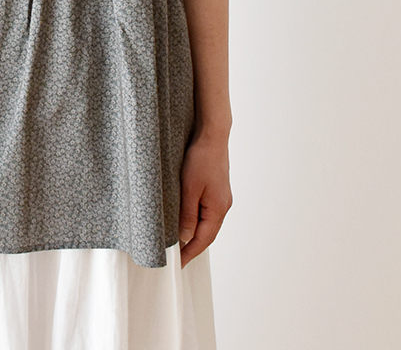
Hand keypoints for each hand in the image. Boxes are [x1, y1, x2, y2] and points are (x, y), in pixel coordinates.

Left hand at [177, 133, 231, 267]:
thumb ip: (187, 214)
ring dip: (195, 232)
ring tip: (179, 242)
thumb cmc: (201, 159)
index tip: (179, 264)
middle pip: (207, 233)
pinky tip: (188, 219)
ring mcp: (221, 198)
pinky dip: (197, 220)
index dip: (190, 253)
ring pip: (207, 222)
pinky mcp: (217, 189)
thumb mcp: (190, 188)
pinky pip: (207, 211)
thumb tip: (185, 237)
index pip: (203, 239)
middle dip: (192, 246)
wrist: (212, 136)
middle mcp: (223, 206)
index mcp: (218, 209)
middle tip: (177, 256)